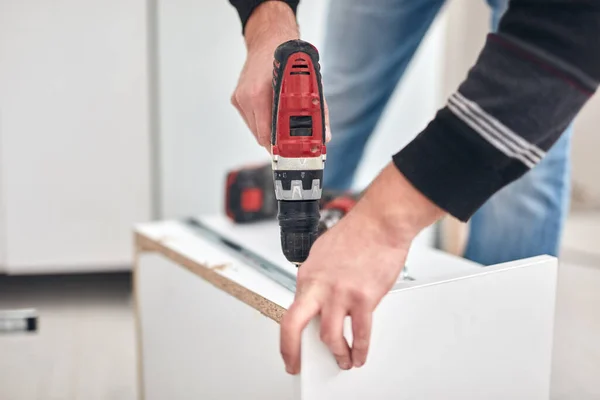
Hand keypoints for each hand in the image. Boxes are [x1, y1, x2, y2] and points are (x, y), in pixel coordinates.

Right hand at [231, 2, 330, 150]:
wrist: (268, 40)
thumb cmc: (287, 60)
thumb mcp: (307, 85)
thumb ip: (317, 112)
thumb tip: (324, 135)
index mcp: (260, 95)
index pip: (266, 135)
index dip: (279, 148)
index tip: (289, 154)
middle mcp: (246, 98)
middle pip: (261, 136)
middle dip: (276, 141)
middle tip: (291, 143)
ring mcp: (240, 99)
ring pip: (255, 130)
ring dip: (269, 131)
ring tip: (282, 125)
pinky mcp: (237, 99)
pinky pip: (251, 120)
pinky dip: (262, 121)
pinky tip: (271, 113)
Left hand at [280, 163, 444, 373]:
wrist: (380, 222)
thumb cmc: (357, 232)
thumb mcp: (322, 252)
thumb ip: (317, 277)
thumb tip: (317, 295)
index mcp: (308, 275)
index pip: (291, 310)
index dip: (289, 332)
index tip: (292, 344)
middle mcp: (319, 285)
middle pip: (293, 326)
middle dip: (291, 350)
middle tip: (295, 364)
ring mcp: (340, 293)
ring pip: (329, 336)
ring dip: (336, 354)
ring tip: (342, 360)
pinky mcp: (364, 298)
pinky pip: (359, 333)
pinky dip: (360, 349)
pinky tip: (360, 354)